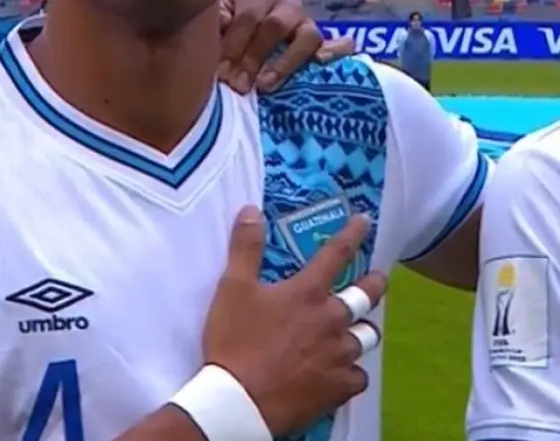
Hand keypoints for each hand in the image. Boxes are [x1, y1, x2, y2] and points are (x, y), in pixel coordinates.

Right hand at [202, 207, 386, 435]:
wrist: (240, 399)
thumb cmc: (235, 340)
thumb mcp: (232, 288)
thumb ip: (245, 248)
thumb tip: (252, 210)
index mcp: (308, 293)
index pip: (336, 254)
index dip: (352, 234)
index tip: (365, 221)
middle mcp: (333, 320)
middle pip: (366, 296)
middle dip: (375, 285)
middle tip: (378, 280)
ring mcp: (340, 355)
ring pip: (366, 337)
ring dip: (362, 330)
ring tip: (357, 331)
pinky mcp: (341, 387)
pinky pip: (358, 375)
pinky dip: (351, 371)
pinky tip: (341, 373)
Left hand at [218, 0, 355, 92]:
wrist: (238, 46)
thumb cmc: (224, 34)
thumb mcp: (215, 26)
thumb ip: (217, 22)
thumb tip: (223, 24)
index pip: (249, 15)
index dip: (234, 44)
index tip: (220, 72)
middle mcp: (285, 4)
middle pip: (275, 25)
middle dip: (254, 57)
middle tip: (237, 84)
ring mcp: (306, 23)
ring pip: (308, 34)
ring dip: (285, 62)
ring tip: (265, 85)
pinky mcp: (323, 43)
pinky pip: (341, 43)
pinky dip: (337, 50)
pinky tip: (322, 61)